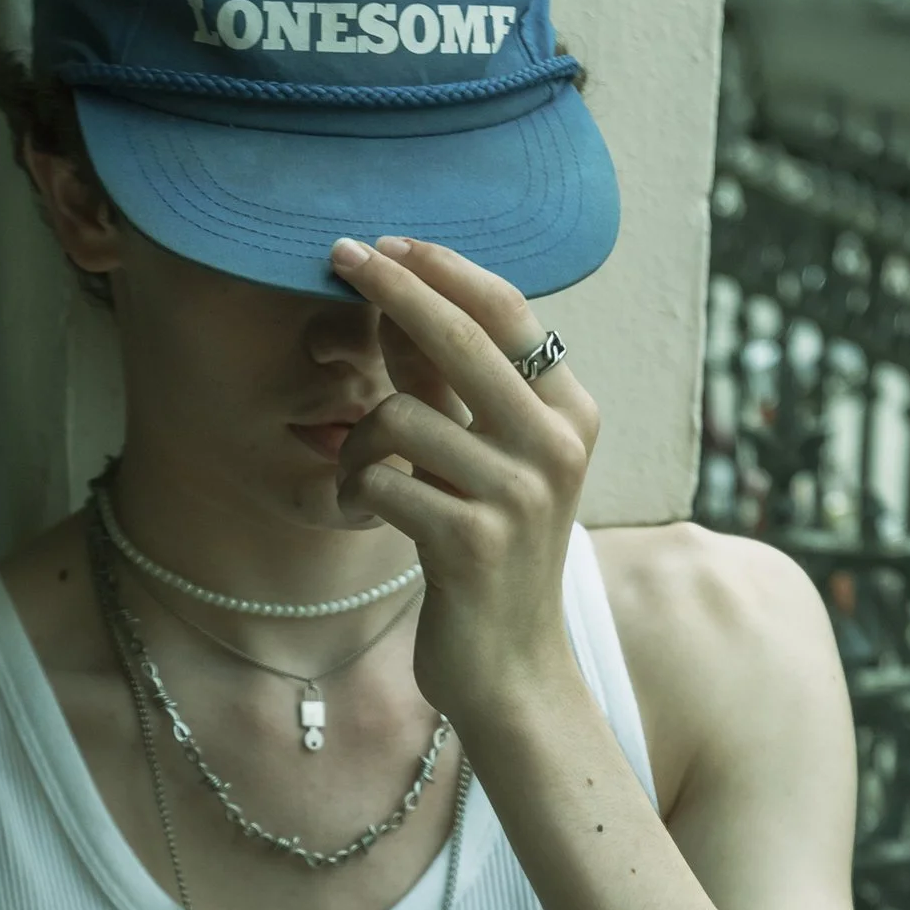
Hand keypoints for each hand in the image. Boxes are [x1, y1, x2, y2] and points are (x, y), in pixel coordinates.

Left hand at [327, 235, 600, 737]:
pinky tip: (365, 511)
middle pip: (460, 336)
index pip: (506, 312)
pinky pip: (381, 478)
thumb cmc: (489, 553)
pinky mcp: (472, 542)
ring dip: (360, 442)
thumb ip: (456, 388)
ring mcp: (519, 494)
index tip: (384, 242)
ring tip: (365, 476)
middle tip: (338, 254)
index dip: (441, 268)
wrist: (510, 667)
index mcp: (571, 413)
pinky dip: (356, 490)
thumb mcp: (488, 458)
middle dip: (391, 289)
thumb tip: (399, 296)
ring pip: (401, 415)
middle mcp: (556, 446)